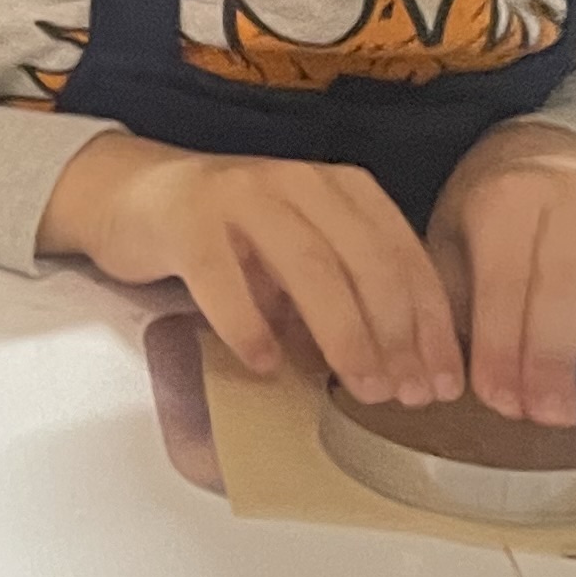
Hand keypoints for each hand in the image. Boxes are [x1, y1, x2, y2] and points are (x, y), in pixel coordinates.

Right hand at [40, 131, 463, 406]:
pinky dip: (248, 325)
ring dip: (342, 335)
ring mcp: (241, 196)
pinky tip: (264, 364)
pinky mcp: (187, 221)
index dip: (429, 324)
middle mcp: (298, 182)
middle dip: (395, 335)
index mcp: (340, 188)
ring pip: (309, 268)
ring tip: (356, 388)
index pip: (403, 256)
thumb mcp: (299, 249)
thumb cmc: (228, 235)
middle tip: (403, 395)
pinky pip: (224, 280)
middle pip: (365, 262)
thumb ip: (344, 290)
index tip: (441, 382)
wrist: (134, 194)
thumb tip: (399, 369)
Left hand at [428, 124, 575, 424]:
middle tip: (545, 414)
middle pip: (573, 285)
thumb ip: (454, 309)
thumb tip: (450, 381)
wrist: (549, 171)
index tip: (500, 400)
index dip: (503, 346)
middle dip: (555, 359)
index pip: (506, 279)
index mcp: (509, 198)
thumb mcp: (453, 252)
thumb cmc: (494, 228)